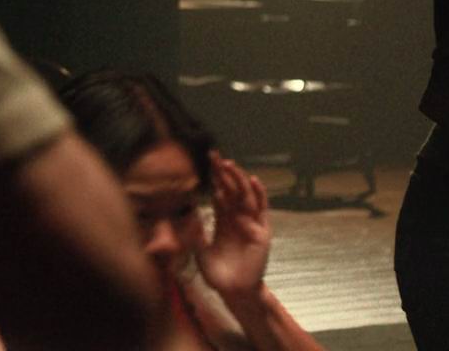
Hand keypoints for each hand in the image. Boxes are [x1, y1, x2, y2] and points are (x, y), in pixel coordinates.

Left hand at [195, 153, 271, 299]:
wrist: (233, 292)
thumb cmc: (216, 273)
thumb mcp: (199, 250)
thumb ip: (195, 232)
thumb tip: (188, 212)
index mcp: (223, 220)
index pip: (219, 193)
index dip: (214, 178)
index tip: (206, 161)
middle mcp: (237, 218)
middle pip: (231, 190)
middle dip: (224, 173)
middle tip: (214, 156)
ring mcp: (251, 224)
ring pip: (245, 196)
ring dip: (238, 180)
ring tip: (229, 165)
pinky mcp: (261, 232)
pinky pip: (261, 211)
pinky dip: (259, 195)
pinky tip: (253, 181)